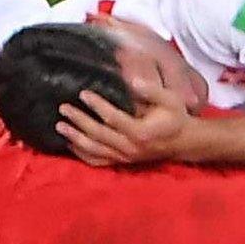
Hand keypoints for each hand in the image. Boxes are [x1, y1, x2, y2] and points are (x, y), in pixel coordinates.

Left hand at [55, 72, 192, 166]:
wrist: (183, 143)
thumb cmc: (175, 117)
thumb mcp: (170, 99)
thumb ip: (152, 90)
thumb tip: (132, 81)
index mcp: (140, 132)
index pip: (113, 118)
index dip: (97, 105)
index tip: (83, 93)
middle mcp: (129, 147)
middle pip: (98, 134)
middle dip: (79, 120)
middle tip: (64, 108)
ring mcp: (124, 157)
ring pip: (94, 149)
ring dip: (75, 138)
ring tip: (60, 125)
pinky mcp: (122, 162)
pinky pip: (97, 161)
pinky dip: (82, 154)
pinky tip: (70, 145)